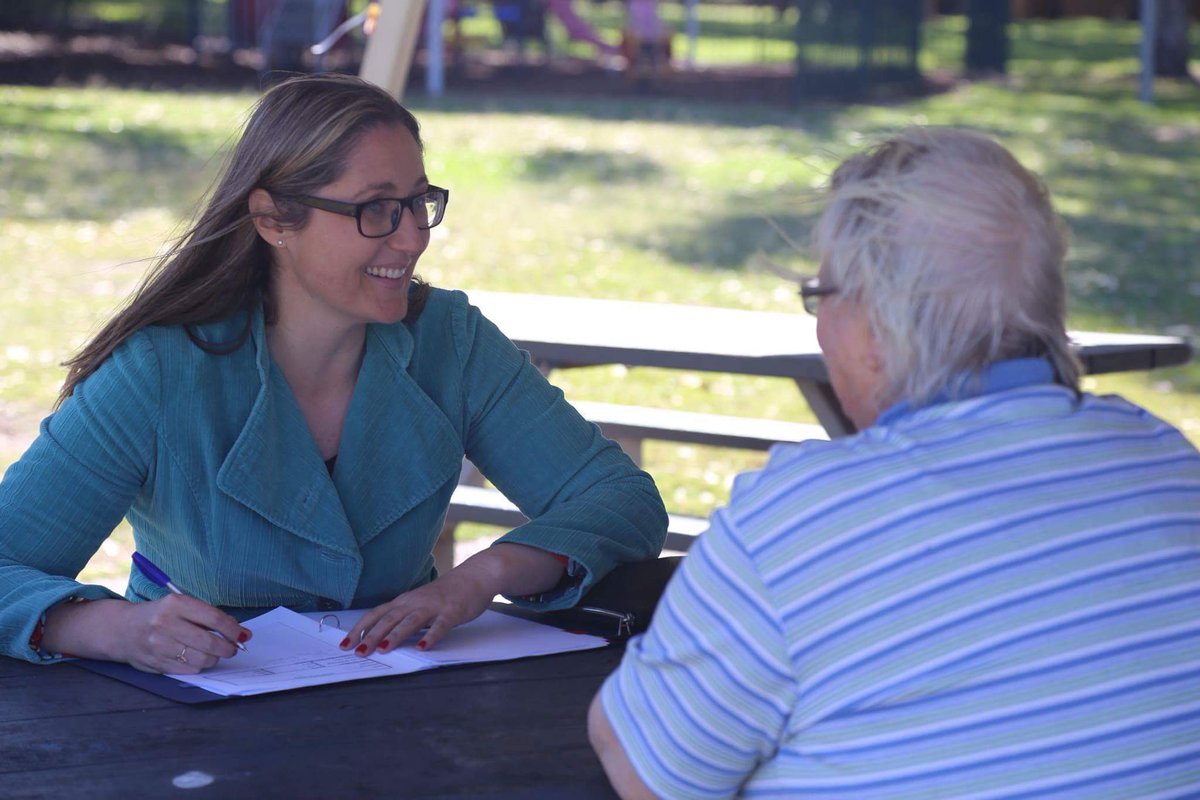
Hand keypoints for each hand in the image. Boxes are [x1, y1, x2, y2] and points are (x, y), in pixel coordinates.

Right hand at [115, 593, 251, 673]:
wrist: (122, 629)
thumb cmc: (160, 615)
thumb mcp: (181, 606)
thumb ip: (209, 616)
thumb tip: (242, 633)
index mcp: (175, 604)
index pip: (214, 619)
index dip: (233, 629)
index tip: (242, 635)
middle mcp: (165, 624)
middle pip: (209, 642)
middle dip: (228, 648)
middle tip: (233, 648)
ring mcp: (159, 646)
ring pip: (201, 659)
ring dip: (214, 659)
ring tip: (215, 654)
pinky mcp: (155, 663)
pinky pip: (188, 670)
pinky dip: (199, 666)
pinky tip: (198, 659)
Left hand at [343, 542, 566, 655]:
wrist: (475, 576)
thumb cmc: (445, 594)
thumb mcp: (419, 605)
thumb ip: (403, 619)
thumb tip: (382, 638)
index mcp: (404, 601)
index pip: (375, 615)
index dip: (359, 629)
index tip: (345, 644)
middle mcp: (414, 602)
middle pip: (388, 619)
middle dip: (371, 636)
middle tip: (358, 653)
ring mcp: (433, 606)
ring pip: (410, 621)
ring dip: (395, 636)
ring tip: (383, 650)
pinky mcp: (452, 611)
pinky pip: (440, 625)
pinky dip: (431, 636)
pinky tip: (423, 648)